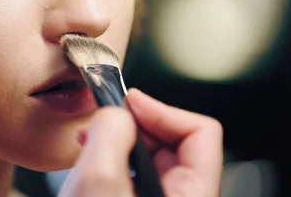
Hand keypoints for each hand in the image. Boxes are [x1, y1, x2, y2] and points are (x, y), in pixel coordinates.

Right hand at [58, 88, 222, 196]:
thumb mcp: (98, 183)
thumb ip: (111, 135)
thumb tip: (116, 112)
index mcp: (189, 196)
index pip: (201, 132)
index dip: (163, 110)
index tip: (130, 102)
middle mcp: (179, 196)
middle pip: (174, 139)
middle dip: (136, 121)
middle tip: (106, 116)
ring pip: (150, 154)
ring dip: (119, 136)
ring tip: (91, 136)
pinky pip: (132, 169)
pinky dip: (111, 154)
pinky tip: (89, 154)